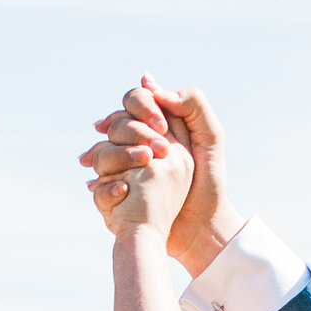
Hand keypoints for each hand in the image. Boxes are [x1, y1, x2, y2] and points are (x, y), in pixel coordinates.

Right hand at [80, 78, 243, 274]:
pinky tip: (113, 188)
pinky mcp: (115, 190)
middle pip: (116, 123)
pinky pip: (98, 183)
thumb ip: (191, 104)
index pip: (136, 100)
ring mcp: (122, 167)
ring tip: (133, 170)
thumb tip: (152, 87)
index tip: (161, 128)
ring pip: (101, 152)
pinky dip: (102, 186)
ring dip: (110, 157)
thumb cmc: (209, 181)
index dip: (142, 107)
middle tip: (149, 155)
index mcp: (158, 125)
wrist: (200, 224)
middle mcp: (136, 142)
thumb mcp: (211, 137)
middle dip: (127, 133)